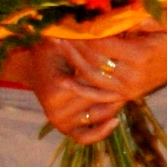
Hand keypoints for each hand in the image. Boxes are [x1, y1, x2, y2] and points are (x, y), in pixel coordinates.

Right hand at [6, 42, 127, 142]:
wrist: (33, 66)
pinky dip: (101, 132)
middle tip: (132, 77)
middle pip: (98, 100)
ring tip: (128, 91)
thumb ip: (77, 39)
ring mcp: (61, 123)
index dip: (111, 73)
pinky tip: (116, 121)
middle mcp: (57, 111)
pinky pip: (86, 137)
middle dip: (115, 88)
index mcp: (57, 91)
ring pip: (98, 116)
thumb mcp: (60, 41)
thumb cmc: (50, 49)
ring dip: (114, 104)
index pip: (95, 84)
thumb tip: (97, 29)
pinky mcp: (66, 130)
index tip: (124, 63)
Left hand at [59, 19, 166, 100]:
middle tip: (55, 31)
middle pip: (92, 62)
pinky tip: (64, 81)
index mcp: (140, 57)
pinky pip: (100, 96)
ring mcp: (129, 89)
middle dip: (72, 46)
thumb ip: (147, 15)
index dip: (83, 34)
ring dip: (72, 63)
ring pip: (92, 78)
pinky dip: (81, 90)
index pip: (101, 45)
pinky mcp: (128, 94)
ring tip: (56, 45)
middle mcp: (132, 77)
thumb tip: (124, 12)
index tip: (70, 20)